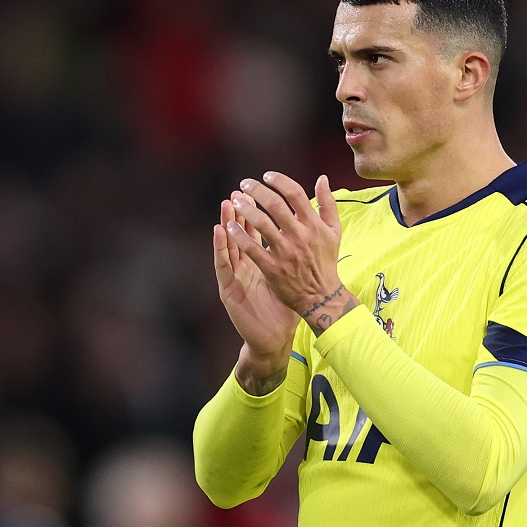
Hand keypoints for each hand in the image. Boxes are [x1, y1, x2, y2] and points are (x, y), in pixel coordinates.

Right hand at [213, 196, 298, 370]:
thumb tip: (307, 230)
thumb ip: (296, 251)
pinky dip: (220, 247)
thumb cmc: (283, 306)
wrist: (273, 336)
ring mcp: (235, 275)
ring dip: (227, 222)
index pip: (257, 229)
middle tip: (239, 191)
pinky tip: (219, 231)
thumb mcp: (291, 275)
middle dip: (240, 211)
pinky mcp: (228, 288)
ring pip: (229, 243)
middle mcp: (245, 264)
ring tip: (226, 204)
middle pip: (240, 232)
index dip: (257, 210)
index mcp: (260, 259)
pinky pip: (223, 264)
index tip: (260, 190)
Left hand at [226, 173, 359, 334]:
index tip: (267, 176)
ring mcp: (285, 252)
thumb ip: (328, 203)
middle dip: (257, 191)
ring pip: (261, 224)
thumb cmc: (325, 260)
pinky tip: (230, 227)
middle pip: (275, 205)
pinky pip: (252, 249)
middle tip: (245, 184)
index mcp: (313, 224)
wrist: (321, 295)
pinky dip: (240, 236)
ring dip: (245, 210)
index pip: (295, 194)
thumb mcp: (334, 230)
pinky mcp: (273, 268)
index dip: (279, 181)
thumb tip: (322, 178)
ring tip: (236, 202)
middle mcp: (299, 236)